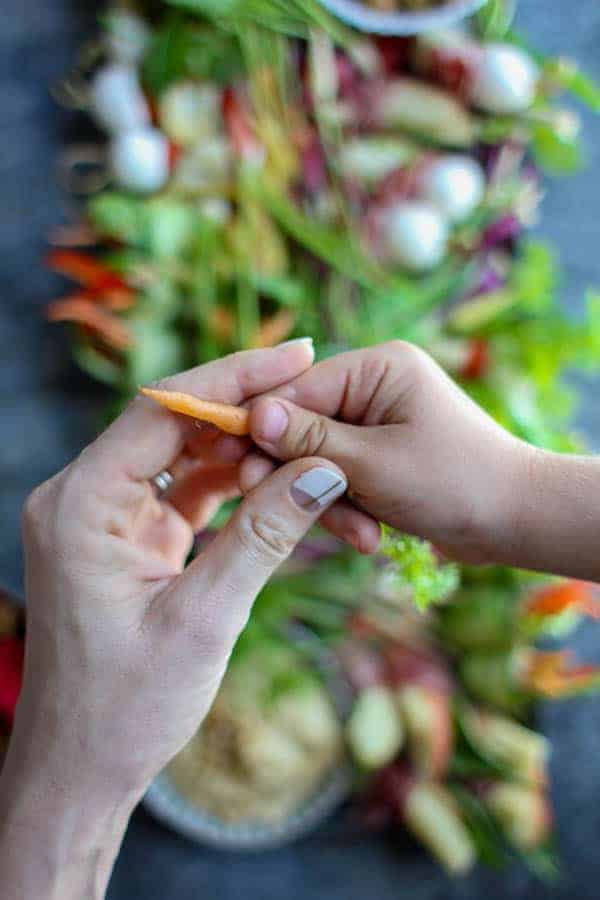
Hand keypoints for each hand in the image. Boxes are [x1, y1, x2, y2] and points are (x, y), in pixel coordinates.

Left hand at [0, 343, 348, 898]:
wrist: (82, 768)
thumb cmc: (126, 707)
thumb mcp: (203, 620)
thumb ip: (264, 538)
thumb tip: (324, 472)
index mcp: (81, 505)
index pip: (162, 411)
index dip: (234, 379)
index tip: (298, 353)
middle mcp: (83, 499)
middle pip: (172, 424)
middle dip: (244, 406)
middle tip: (313, 383)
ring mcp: (104, 518)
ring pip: (182, 456)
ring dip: (243, 449)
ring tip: (306, 439)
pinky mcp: (127, 540)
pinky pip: (183, 493)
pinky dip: (231, 487)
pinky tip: (277, 481)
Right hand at [247, 341, 528, 565]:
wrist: (517, 521)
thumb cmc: (455, 482)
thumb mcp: (375, 463)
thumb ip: (311, 440)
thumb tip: (253, 415)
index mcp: (378, 368)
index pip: (299, 389)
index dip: (262, 426)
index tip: (231, 461)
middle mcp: (375, 387)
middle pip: (304, 425)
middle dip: (300, 473)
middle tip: (269, 503)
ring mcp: (377, 422)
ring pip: (320, 458)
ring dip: (330, 499)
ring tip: (359, 534)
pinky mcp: (381, 455)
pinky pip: (342, 476)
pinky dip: (349, 507)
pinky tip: (369, 535)